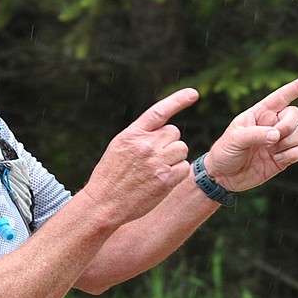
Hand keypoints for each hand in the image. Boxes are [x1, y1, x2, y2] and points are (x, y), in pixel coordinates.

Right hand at [83, 88, 198, 226]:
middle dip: (169, 143)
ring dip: (174, 157)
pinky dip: (177, 173)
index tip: (193, 94)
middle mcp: (146, 145)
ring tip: (157, 169)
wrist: (104, 203)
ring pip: (181, 149)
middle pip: (174, 133)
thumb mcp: (119, 148)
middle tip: (155, 157)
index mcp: (132, 135)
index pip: (159, 112)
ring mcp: (157, 162)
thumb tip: (163, 131)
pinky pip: (184, 168)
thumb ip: (140, 137)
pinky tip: (161, 180)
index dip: (178, 100)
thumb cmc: (110, 176)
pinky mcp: (165, 179)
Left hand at [205, 74, 297, 192]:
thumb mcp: (235, 139)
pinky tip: (276, 159)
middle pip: (295, 115)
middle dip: (289, 124)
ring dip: (288, 142)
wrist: (222, 177)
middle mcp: (272, 124)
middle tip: (275, 136)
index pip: (282, 96)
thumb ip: (256, 134)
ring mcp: (279, 142)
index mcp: (260, 113)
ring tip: (270, 150)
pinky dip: (291, 155)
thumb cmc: (224, 152)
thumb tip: (277, 135)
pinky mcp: (283, 158)